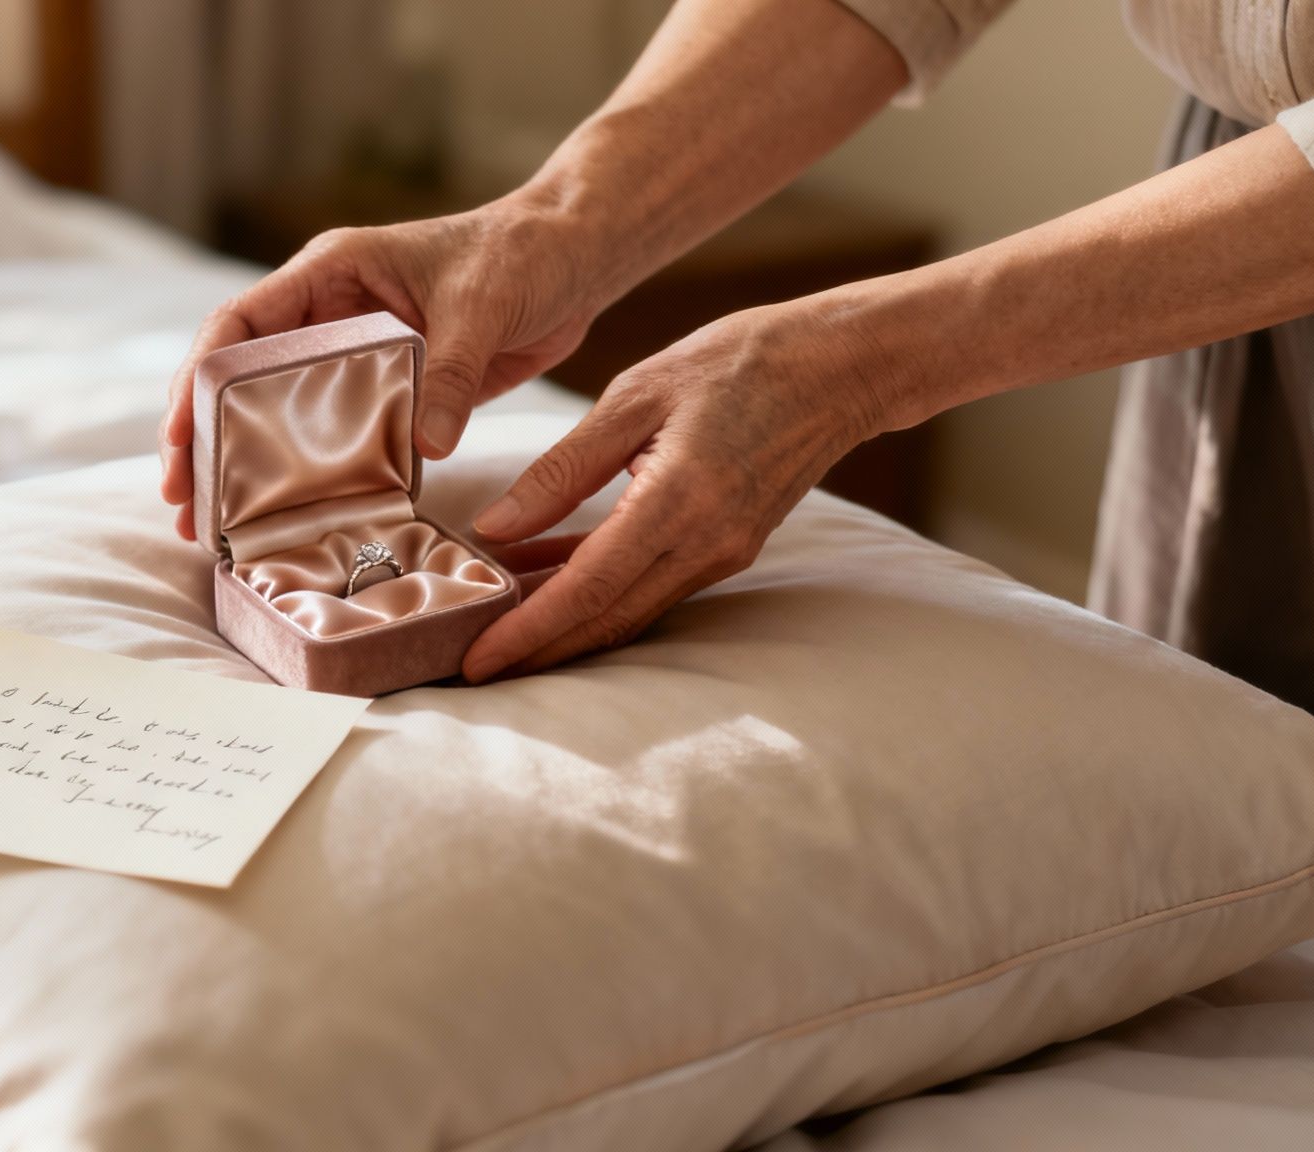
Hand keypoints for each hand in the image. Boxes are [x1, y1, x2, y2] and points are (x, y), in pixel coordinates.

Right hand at [159, 200, 604, 538]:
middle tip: (180, 502)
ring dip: (242, 464)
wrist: (575, 258)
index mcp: (331, 272)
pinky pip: (335, 437)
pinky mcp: (388, 390)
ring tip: (210, 524)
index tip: (179, 436)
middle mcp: (328, 313)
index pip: (240, 325)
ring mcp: (354, 355)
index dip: (198, 380)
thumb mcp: (483, 305)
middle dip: (203, 437)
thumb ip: (450, 371)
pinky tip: (285, 519)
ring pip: (276, 412)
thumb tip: (427, 444)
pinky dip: (309, 476)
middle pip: (238, 377)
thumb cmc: (524, 254)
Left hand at [460, 303, 891, 681]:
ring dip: (565, 627)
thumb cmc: (738, 361)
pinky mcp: (727, 547)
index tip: (477, 659)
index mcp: (677, 502)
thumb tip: (495, 526)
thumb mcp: (636, 395)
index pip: (587, 589)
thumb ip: (563, 468)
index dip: (527, 631)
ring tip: (497, 629)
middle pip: (606, 620)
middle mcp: (705, 544)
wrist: (841, 366)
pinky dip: (598, 591)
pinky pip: (650, 585)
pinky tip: (546, 575)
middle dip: (537, 652)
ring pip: (628, 611)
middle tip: (471, 667)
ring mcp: (722, 552)